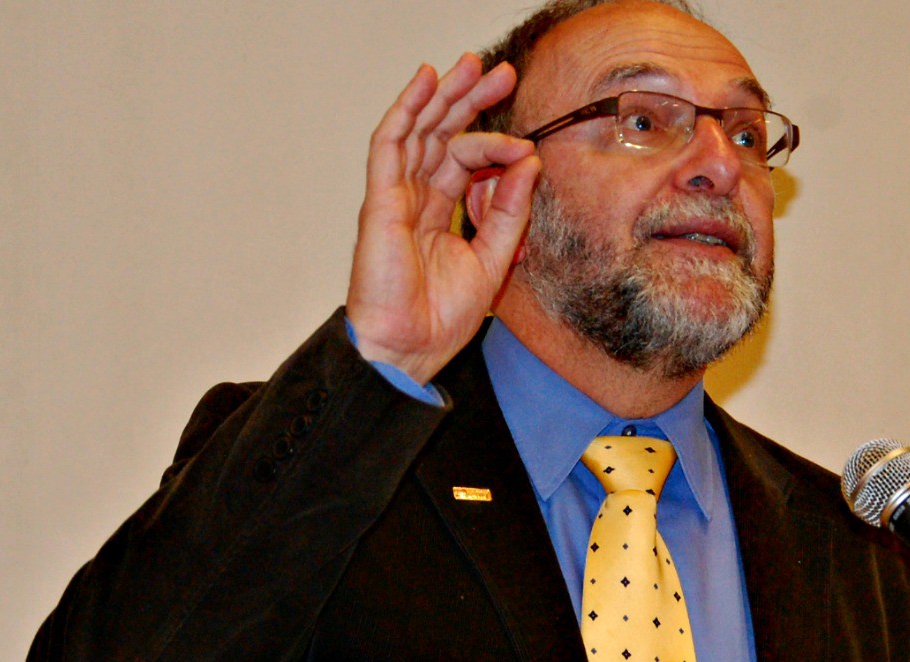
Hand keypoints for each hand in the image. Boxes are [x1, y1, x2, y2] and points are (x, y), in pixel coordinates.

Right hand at [346, 54, 540, 382]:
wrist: (410, 349)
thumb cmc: (440, 317)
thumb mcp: (493, 258)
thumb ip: (510, 210)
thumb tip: (529, 163)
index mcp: (440, 212)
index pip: (467, 161)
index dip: (496, 145)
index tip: (527, 146)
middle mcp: (417, 198)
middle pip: (443, 135)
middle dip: (470, 101)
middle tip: (501, 73)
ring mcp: (396, 196)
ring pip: (419, 130)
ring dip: (444, 95)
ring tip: (470, 65)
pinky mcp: (380, 200)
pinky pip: (390, 144)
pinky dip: (407, 110)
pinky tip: (426, 82)